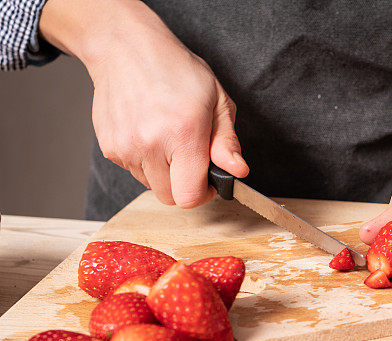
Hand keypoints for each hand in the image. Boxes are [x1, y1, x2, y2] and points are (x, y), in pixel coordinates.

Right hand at [39, 0, 248, 207]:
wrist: (126, 48)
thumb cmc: (175, 69)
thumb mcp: (217, 100)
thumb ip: (228, 141)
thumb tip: (238, 171)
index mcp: (182, 134)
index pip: (190, 196)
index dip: (204, 193)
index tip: (208, 179)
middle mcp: (150, 144)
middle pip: (170, 197)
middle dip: (184, 184)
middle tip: (190, 156)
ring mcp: (126, 148)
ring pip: (151, 185)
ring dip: (164, 172)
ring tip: (168, 139)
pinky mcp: (109, 147)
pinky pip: (134, 171)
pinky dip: (145, 161)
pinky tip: (150, 133)